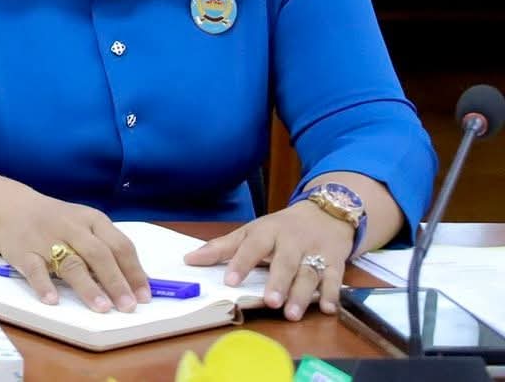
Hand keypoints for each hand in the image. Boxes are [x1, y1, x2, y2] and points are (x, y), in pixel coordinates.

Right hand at [0, 189, 149, 313]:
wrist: (9, 207)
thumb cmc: (56, 222)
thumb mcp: (84, 225)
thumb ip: (107, 248)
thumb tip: (136, 284)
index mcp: (92, 219)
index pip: (119, 245)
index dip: (134, 272)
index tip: (144, 296)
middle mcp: (71, 227)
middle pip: (98, 254)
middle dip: (116, 281)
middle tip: (128, 306)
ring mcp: (46, 238)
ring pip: (70, 262)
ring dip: (88, 286)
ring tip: (102, 308)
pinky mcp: (23, 250)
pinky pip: (34, 268)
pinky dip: (43, 284)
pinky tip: (52, 300)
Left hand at [184, 201, 353, 320]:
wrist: (326, 212)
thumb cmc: (281, 227)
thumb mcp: (251, 231)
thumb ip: (223, 247)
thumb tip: (189, 260)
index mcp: (267, 231)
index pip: (251, 246)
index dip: (240, 263)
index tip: (229, 281)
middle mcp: (291, 241)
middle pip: (284, 262)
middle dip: (277, 282)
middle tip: (269, 302)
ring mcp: (315, 251)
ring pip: (309, 273)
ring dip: (302, 294)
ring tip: (292, 313)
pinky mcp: (336, 261)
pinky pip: (335, 278)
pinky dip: (333, 294)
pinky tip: (328, 309)